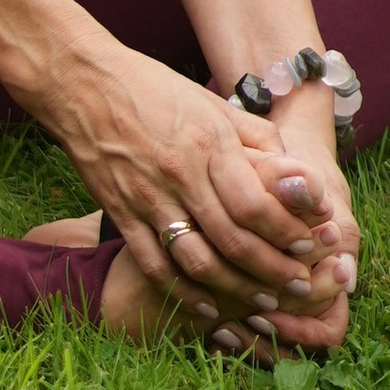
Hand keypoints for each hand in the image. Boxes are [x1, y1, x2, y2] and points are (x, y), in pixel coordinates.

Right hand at [30, 37, 344, 329]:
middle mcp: (180, 174)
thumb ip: (255, 138)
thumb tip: (295, 172)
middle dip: (273, 270)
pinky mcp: (121, 214)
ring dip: (236, 288)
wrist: (79, 83)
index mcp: (208, 142)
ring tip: (263, 301)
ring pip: (198, 260)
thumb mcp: (210, 102)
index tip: (309, 245)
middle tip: (300, 285)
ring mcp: (148, 198)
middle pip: (234, 239)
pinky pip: (156, 264)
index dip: (287, 231)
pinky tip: (208, 307)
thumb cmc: (150, 87)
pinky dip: (184, 293)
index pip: (255, 204)